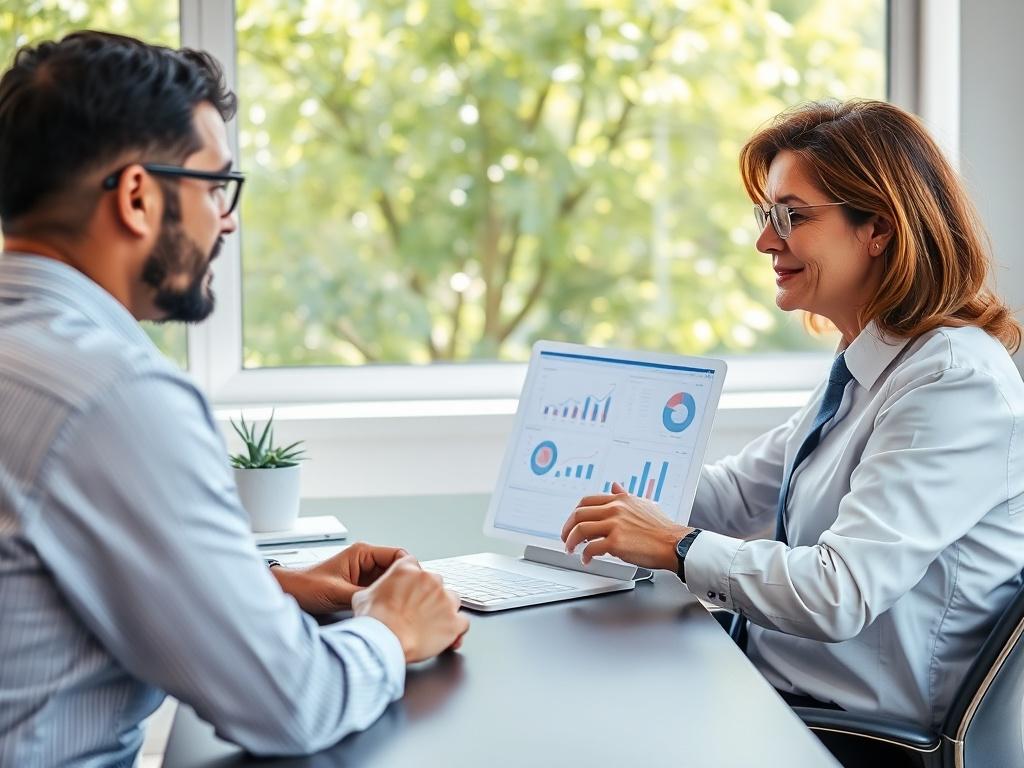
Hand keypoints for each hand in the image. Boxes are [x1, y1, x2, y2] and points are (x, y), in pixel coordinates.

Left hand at [272, 542, 407, 614]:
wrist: (288, 592)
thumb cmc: (305, 585)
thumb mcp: (336, 592)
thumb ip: (362, 596)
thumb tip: (384, 605)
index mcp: (362, 553)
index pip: (398, 555)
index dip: (409, 569)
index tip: (414, 586)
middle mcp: (366, 561)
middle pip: (397, 570)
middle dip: (404, 584)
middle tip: (410, 601)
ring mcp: (364, 575)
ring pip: (390, 582)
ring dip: (393, 593)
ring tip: (399, 608)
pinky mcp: (359, 587)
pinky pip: (379, 592)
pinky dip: (383, 600)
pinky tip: (385, 611)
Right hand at [351, 555, 469, 662]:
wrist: (384, 640)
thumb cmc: (373, 621)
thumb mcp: (362, 597)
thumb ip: (373, 590)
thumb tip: (371, 597)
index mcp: (407, 570)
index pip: (414, 566)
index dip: (412, 580)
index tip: (410, 591)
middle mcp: (429, 579)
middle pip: (436, 582)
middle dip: (429, 595)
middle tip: (418, 611)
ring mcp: (444, 599)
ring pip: (452, 600)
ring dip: (445, 610)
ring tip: (433, 624)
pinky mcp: (454, 621)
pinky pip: (462, 623)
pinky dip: (456, 630)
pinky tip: (447, 636)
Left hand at [561, 482, 690, 568]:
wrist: (674, 543)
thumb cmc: (661, 528)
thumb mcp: (642, 504)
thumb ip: (625, 495)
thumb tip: (614, 485)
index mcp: (619, 500)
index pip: (587, 501)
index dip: (575, 513)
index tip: (572, 523)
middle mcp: (615, 509)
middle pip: (579, 514)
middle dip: (567, 527)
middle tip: (566, 538)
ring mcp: (615, 525)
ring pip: (581, 529)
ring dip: (571, 541)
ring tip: (571, 550)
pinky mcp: (616, 542)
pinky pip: (591, 548)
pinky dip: (585, 555)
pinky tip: (587, 560)